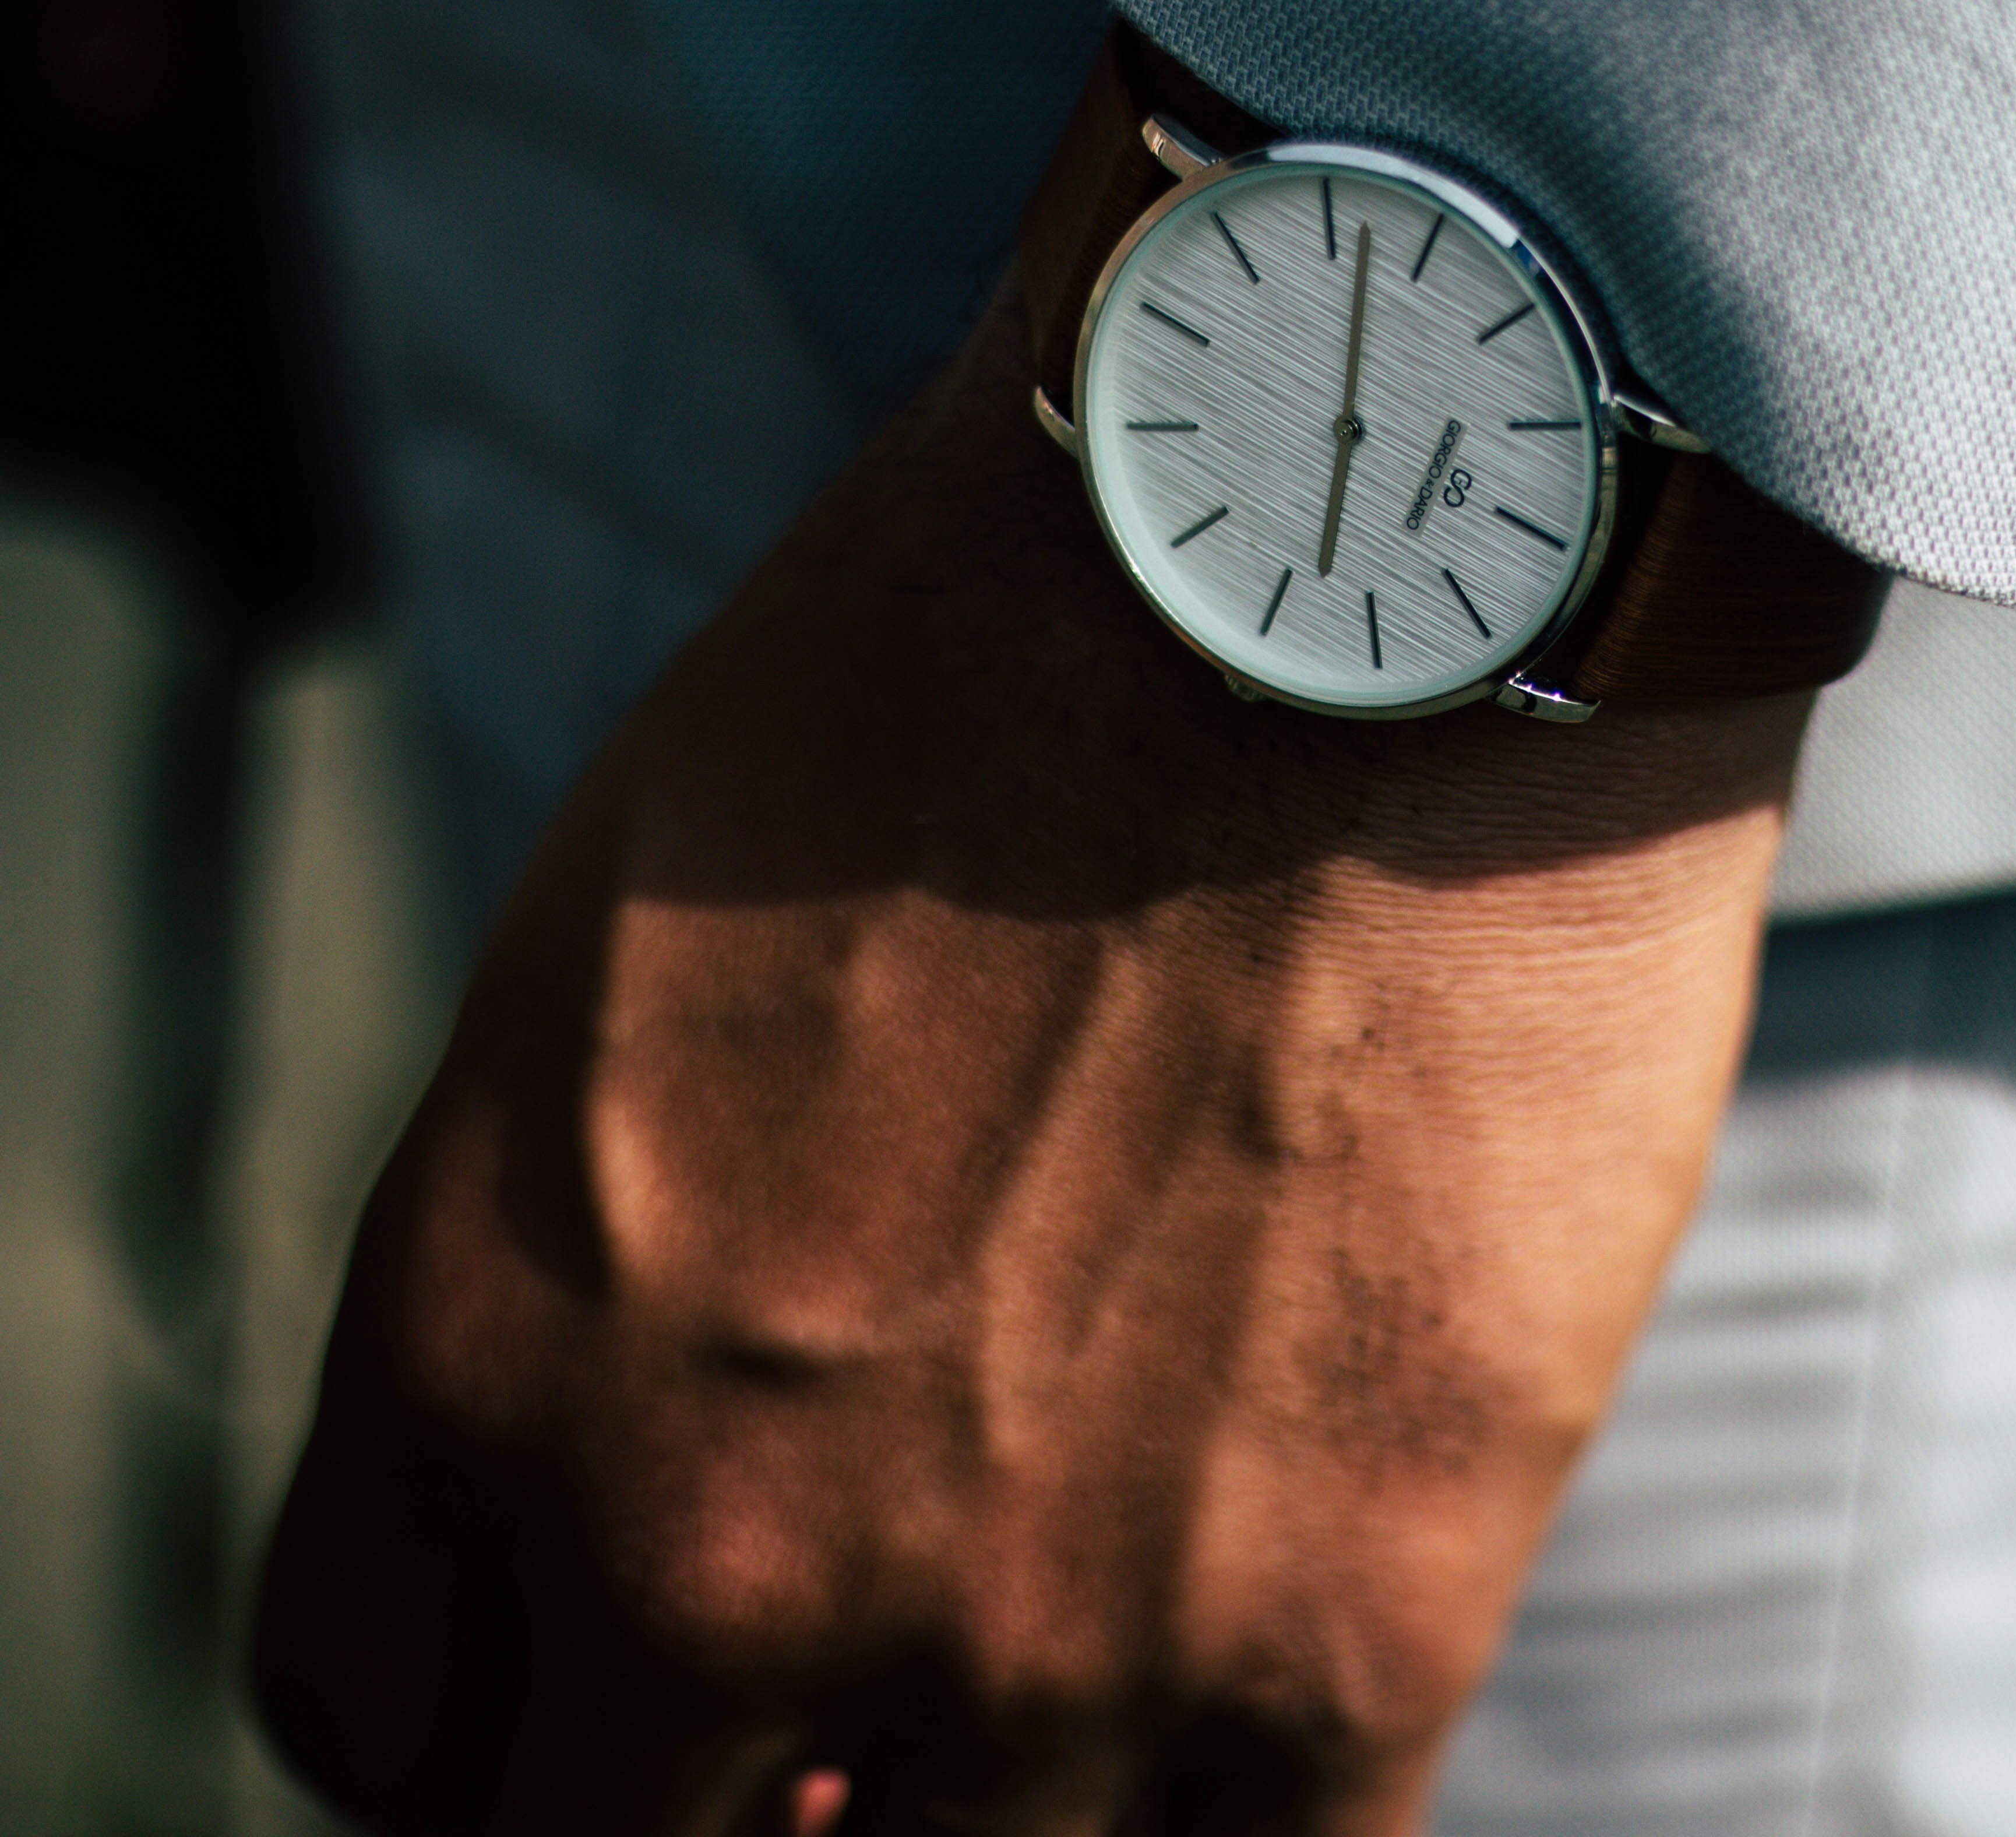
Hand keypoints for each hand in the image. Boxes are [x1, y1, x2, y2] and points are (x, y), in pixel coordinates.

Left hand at [251, 263, 1810, 1834]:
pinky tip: (1265, 1682)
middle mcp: (702, 1550)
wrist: (1360, 575)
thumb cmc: (999, 695)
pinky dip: (1223, 1830)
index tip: (627, 1686)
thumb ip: (586, 1278)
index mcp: (482, 1355)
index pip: (385, 1727)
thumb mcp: (631, 955)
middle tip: (845, 1729)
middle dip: (727, 1812)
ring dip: (991, 1820)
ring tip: (1094, 1641)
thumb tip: (669, 1520)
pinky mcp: (1338, 1639)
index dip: (517, 1730)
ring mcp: (1023, 1640)